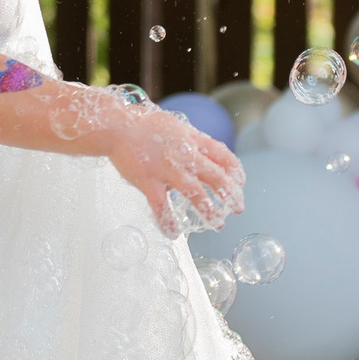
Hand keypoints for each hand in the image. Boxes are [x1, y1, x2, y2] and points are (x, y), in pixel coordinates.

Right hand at [103, 108, 244, 236]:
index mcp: (193, 140)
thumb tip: (203, 155)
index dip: (236, 171)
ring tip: (218, 224)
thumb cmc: (145, 126)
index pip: (224, 156)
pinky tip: (173, 233)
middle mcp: (185, 154)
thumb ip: (191, 141)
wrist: (117, 127)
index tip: (240, 183)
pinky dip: (168, 222)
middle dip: (231, 195)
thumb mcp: (176, 126)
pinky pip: (162, 207)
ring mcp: (167, 169)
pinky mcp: (149, 182)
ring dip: (209, 211)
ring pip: (196, 193)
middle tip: (238, 208)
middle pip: (216, 176)